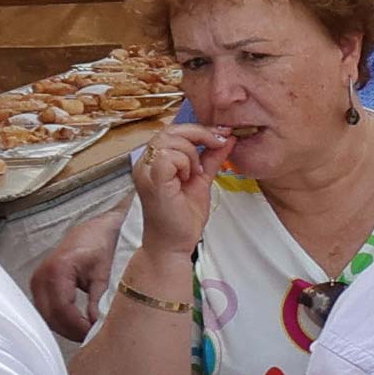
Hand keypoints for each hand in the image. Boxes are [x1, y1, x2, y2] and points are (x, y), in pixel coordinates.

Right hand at [28, 213, 123, 342]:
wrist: (97, 230)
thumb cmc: (102, 246)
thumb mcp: (105, 274)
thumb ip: (98, 301)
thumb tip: (95, 326)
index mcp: (57, 270)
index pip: (61, 310)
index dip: (77, 327)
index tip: (94, 334)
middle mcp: (42, 275)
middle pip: (50, 316)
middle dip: (71, 331)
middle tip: (92, 338)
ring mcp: (38, 281)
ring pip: (47, 316)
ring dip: (66, 327)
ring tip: (87, 331)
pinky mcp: (40, 285)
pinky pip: (46, 310)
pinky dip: (61, 320)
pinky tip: (78, 323)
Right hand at [129, 122, 225, 256]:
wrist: (174, 245)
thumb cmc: (182, 219)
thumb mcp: (202, 181)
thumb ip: (212, 159)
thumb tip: (227, 139)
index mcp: (155, 161)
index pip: (174, 130)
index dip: (199, 130)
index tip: (222, 136)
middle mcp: (146, 163)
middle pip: (171, 129)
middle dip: (199, 135)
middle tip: (217, 146)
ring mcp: (146, 171)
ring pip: (170, 139)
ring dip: (191, 153)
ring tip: (195, 174)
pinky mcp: (152, 181)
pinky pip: (169, 156)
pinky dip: (185, 163)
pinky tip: (188, 179)